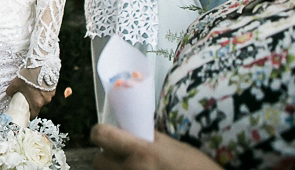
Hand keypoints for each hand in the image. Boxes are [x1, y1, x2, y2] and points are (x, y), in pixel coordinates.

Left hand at [4, 77, 54, 118]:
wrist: (40, 65)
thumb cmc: (28, 76)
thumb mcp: (15, 83)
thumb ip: (11, 90)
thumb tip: (9, 93)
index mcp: (36, 103)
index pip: (33, 115)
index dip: (29, 115)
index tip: (26, 113)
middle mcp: (45, 100)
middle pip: (39, 105)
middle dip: (34, 102)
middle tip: (28, 96)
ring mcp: (50, 94)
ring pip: (44, 98)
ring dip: (40, 95)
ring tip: (34, 88)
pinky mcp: (53, 87)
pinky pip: (48, 91)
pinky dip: (44, 89)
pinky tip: (39, 84)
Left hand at [90, 124, 222, 169]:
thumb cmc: (195, 168)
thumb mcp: (174, 147)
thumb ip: (149, 138)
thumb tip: (130, 129)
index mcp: (142, 152)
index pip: (102, 135)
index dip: (100, 132)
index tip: (106, 133)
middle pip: (99, 161)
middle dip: (107, 157)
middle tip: (120, 156)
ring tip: (130, 168)